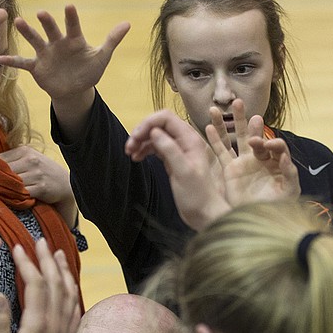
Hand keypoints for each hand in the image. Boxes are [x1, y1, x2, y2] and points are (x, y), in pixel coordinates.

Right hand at [0, 5, 129, 102]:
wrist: (74, 89)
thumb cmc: (88, 70)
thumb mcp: (102, 57)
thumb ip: (112, 40)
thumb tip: (127, 23)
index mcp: (74, 40)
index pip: (73, 26)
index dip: (72, 17)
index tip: (70, 6)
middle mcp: (57, 43)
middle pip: (51, 30)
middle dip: (47, 22)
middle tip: (42, 13)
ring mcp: (45, 54)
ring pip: (35, 41)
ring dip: (27, 32)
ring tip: (18, 22)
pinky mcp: (37, 67)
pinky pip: (23, 63)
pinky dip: (13, 62)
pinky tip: (0, 59)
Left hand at [0, 146, 77, 224]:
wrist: (65, 183)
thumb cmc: (42, 171)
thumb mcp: (29, 159)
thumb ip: (11, 160)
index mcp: (24, 150)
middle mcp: (31, 160)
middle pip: (3, 170)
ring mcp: (37, 173)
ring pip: (11, 183)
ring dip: (3, 190)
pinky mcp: (41, 187)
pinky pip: (22, 194)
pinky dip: (14, 197)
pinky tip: (9, 200)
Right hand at [0, 239, 80, 332]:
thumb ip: (0, 322)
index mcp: (37, 325)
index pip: (36, 284)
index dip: (27, 263)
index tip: (17, 247)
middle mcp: (55, 325)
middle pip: (55, 283)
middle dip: (47, 259)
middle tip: (40, 240)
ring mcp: (64, 332)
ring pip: (69, 293)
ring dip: (64, 271)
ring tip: (58, 253)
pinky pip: (75, 309)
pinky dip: (73, 291)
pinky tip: (70, 284)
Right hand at [127, 109, 226, 229]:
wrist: (203, 213)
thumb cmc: (197, 196)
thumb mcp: (184, 172)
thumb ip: (170, 150)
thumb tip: (154, 132)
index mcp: (190, 139)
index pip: (166, 118)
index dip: (148, 123)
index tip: (136, 137)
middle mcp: (185, 141)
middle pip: (158, 125)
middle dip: (142, 132)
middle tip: (129, 146)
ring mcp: (178, 150)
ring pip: (155, 136)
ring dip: (141, 141)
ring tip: (130, 153)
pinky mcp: (173, 160)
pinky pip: (156, 147)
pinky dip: (144, 149)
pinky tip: (137, 157)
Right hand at [206, 101, 298, 211]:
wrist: (256, 220)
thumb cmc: (276, 207)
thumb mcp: (289, 191)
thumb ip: (290, 173)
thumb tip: (286, 156)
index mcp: (276, 162)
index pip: (275, 146)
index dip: (272, 143)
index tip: (269, 146)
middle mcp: (259, 159)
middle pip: (254, 135)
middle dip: (250, 122)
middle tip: (244, 109)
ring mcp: (243, 163)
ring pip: (236, 138)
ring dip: (232, 122)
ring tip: (225, 107)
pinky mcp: (230, 170)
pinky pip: (221, 152)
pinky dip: (215, 139)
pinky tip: (209, 126)